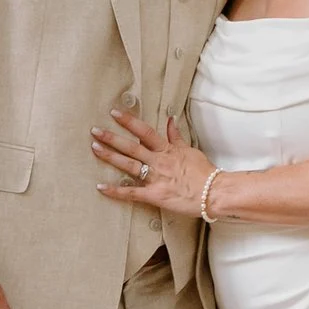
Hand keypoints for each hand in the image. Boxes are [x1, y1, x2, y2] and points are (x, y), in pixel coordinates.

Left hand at [89, 102, 216, 220]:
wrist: (214, 192)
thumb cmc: (203, 172)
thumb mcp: (190, 150)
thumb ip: (176, 136)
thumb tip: (170, 120)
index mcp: (167, 150)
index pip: (145, 131)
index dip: (129, 121)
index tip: (114, 113)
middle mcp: (159, 161)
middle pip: (131, 146)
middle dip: (112, 138)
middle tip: (94, 130)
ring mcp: (155, 178)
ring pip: (129, 165)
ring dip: (110, 157)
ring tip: (94, 148)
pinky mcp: (154, 195)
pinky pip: (132, 193)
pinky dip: (116, 191)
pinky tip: (101, 187)